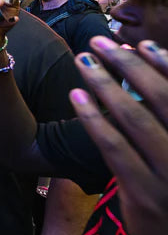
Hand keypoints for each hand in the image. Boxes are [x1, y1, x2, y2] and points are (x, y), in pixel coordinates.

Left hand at [69, 37, 167, 234]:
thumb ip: (165, 119)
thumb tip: (148, 73)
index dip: (166, 66)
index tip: (142, 45)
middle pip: (160, 98)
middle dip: (128, 65)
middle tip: (100, 42)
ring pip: (134, 118)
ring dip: (106, 83)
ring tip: (84, 60)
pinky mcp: (143, 192)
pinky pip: (114, 146)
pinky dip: (94, 117)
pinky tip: (76, 95)